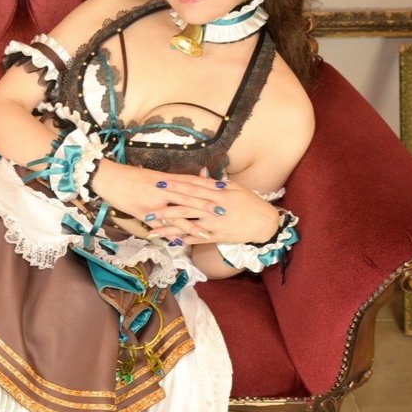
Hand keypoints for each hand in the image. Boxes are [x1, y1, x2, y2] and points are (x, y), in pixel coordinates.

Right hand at [90, 160, 224, 228]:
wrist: (106, 177)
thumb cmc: (127, 175)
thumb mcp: (149, 174)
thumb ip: (166, 180)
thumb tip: (180, 183)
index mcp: (165, 178)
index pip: (190, 181)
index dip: (207, 185)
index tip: (224, 188)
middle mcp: (161, 189)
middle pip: (188, 198)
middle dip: (206, 206)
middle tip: (223, 212)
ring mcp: (152, 202)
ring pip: (176, 214)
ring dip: (191, 225)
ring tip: (206, 233)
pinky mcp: (141, 212)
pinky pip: (158, 225)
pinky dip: (169, 233)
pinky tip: (178, 241)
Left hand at [142, 171, 280, 244]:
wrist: (264, 224)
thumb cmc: (250, 202)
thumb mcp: (235, 187)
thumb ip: (214, 181)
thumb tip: (199, 171)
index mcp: (218, 194)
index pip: (193, 188)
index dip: (175, 186)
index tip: (159, 183)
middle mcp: (214, 210)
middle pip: (186, 207)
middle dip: (165, 208)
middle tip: (147, 208)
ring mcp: (214, 225)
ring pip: (187, 225)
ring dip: (168, 227)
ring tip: (152, 228)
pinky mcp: (215, 237)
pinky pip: (196, 239)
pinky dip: (182, 240)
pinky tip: (168, 240)